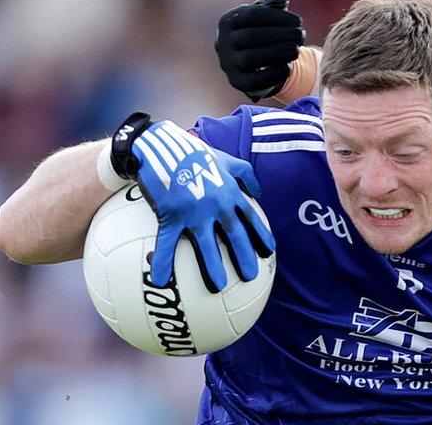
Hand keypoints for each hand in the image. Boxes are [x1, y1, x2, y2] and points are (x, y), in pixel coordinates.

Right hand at [111, 114, 274, 291]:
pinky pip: (167, 241)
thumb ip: (244, 174)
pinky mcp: (172, 213)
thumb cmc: (193, 152)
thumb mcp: (224, 158)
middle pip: (235, 234)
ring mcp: (196, 210)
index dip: (261, 234)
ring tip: (218, 286)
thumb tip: (258, 192)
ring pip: (207, 243)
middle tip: (251, 276)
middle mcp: (218, 203)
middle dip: (245, 255)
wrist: (162, 145)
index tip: (269, 251)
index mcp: (230, 192)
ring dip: (212, 265)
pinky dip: (163, 260)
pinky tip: (161, 279)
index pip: (251, 217)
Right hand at [216, 0, 304, 100]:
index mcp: (227, 21)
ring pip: (251, 59)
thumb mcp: (267, 13)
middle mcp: (222, 42)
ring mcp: (228, 64)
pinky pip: (254, 81)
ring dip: (279, 53)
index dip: (278, 17)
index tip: (299, 22)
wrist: (258, 62)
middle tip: (301, 35)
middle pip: (251, 37)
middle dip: (281, 35)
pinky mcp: (238, 82)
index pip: (251, 15)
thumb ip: (273, 1)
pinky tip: (289, 67)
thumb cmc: (264, 30)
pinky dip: (274, 74)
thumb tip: (281, 0)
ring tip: (297, 50)